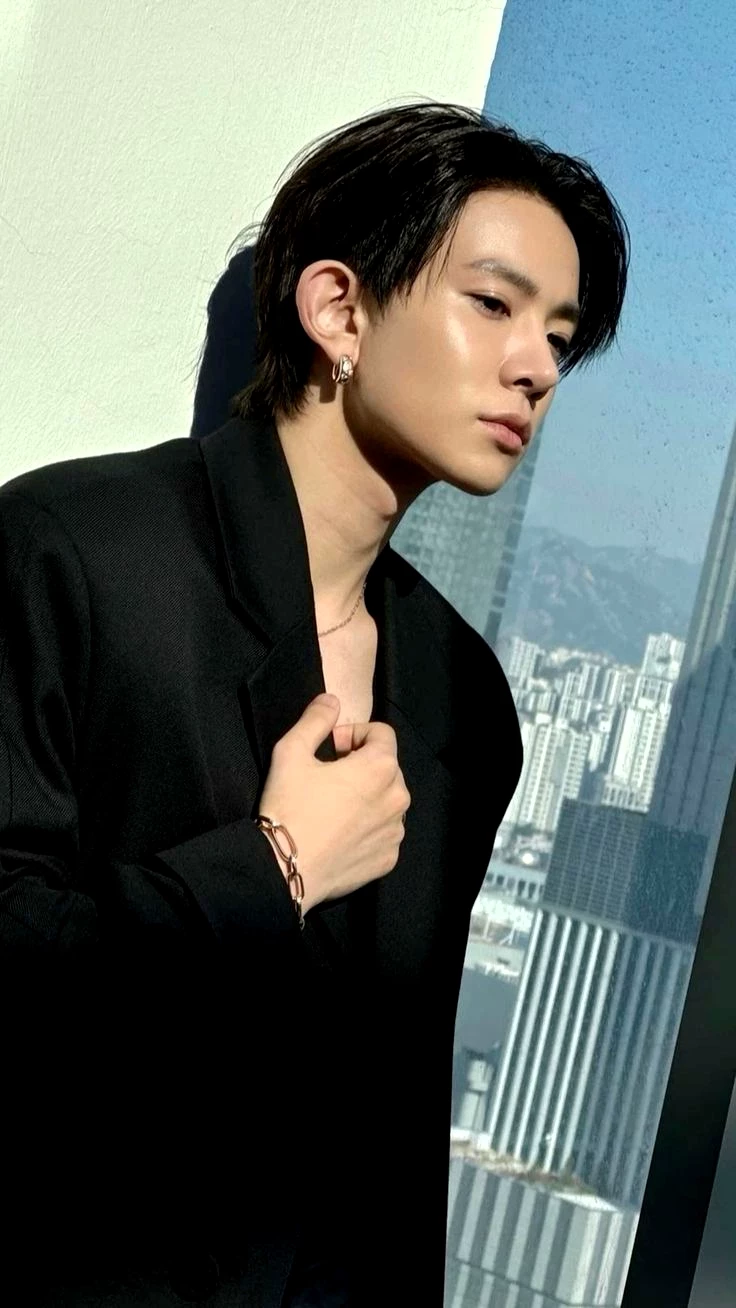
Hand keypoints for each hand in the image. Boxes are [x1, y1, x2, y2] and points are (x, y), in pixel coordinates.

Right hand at [258, 693, 409, 912]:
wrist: (284, 869)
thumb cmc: (289, 806)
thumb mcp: (291, 751)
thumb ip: (316, 719)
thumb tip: (332, 700)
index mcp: (381, 767)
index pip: (382, 733)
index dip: (355, 734)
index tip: (331, 748)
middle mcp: (399, 798)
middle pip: (387, 767)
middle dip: (362, 765)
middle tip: (329, 776)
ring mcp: (396, 832)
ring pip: (388, 801)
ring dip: (368, 796)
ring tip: (335, 806)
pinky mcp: (388, 858)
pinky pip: (384, 832)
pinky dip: (368, 827)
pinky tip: (340, 833)